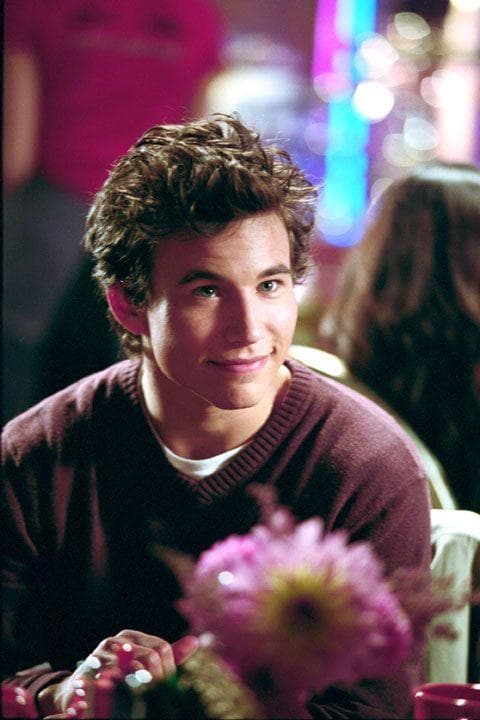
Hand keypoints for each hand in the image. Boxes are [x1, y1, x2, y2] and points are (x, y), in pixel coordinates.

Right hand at [37, 630, 198, 716]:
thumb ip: (168, 655)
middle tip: (155, 697)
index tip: (166, 689)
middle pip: (151, 657)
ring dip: (142, 688)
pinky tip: (125, 700)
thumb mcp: (141, 663)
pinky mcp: (87, 673)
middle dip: (157, 680)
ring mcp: (100, 655)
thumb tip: (195, 642)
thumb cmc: (115, 675)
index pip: (162, 648)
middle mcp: (116, 641)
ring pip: (133, 670)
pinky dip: (122, 694)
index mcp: (131, 636)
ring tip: (142, 699)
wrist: (78, 690)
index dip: (168, 671)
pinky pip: (112, 683)